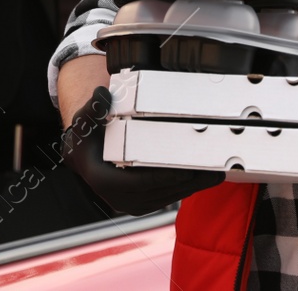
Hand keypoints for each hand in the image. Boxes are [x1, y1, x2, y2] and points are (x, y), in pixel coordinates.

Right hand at [61, 86, 223, 215]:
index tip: (186, 171)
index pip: (140, 182)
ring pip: (167, 197)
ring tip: (214, 173)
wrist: (83, 156)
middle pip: (160, 191)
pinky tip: (203, 177)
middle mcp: (118, 198)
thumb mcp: (86, 120)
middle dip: (187, 181)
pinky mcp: (142, 203)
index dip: (164, 177)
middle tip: (211, 168)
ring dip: (192, 186)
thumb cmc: (87, 138)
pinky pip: (167, 197)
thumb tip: (102, 94)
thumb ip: (94, 108)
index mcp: (104, 181)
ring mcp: (131, 203)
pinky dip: (185, 188)